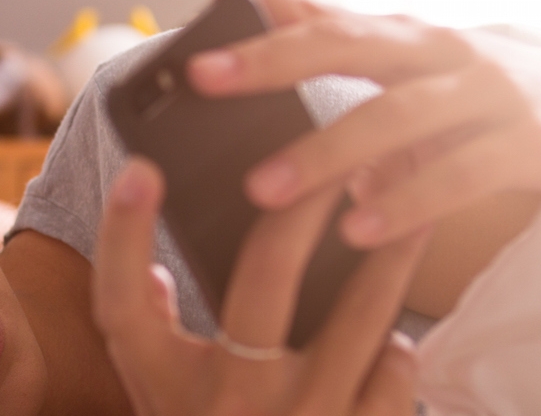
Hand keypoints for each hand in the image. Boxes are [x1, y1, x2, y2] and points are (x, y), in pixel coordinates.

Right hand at [92, 158, 429, 415]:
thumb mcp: (156, 396)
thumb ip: (142, 327)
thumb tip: (151, 265)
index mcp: (166, 386)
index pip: (123, 298)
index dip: (124, 228)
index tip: (141, 166)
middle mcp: (231, 402)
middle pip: (267, 273)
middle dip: (306, 197)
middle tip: (339, 150)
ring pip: (365, 312)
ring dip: (394, 250)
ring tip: (417, 202)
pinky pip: (397, 371)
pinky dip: (398, 351)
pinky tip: (390, 341)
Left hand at [189, 0, 540, 246]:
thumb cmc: (479, 86)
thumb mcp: (406, 62)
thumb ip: (331, 43)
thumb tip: (243, 2)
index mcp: (402, 36)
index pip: (321, 20)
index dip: (259, 25)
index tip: (196, 32)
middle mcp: (439, 52)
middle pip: (348, 46)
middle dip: (273, 61)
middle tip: (206, 80)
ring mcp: (487, 93)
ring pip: (396, 117)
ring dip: (326, 153)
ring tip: (265, 190)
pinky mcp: (530, 143)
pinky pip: (461, 174)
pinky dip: (408, 202)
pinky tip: (360, 230)